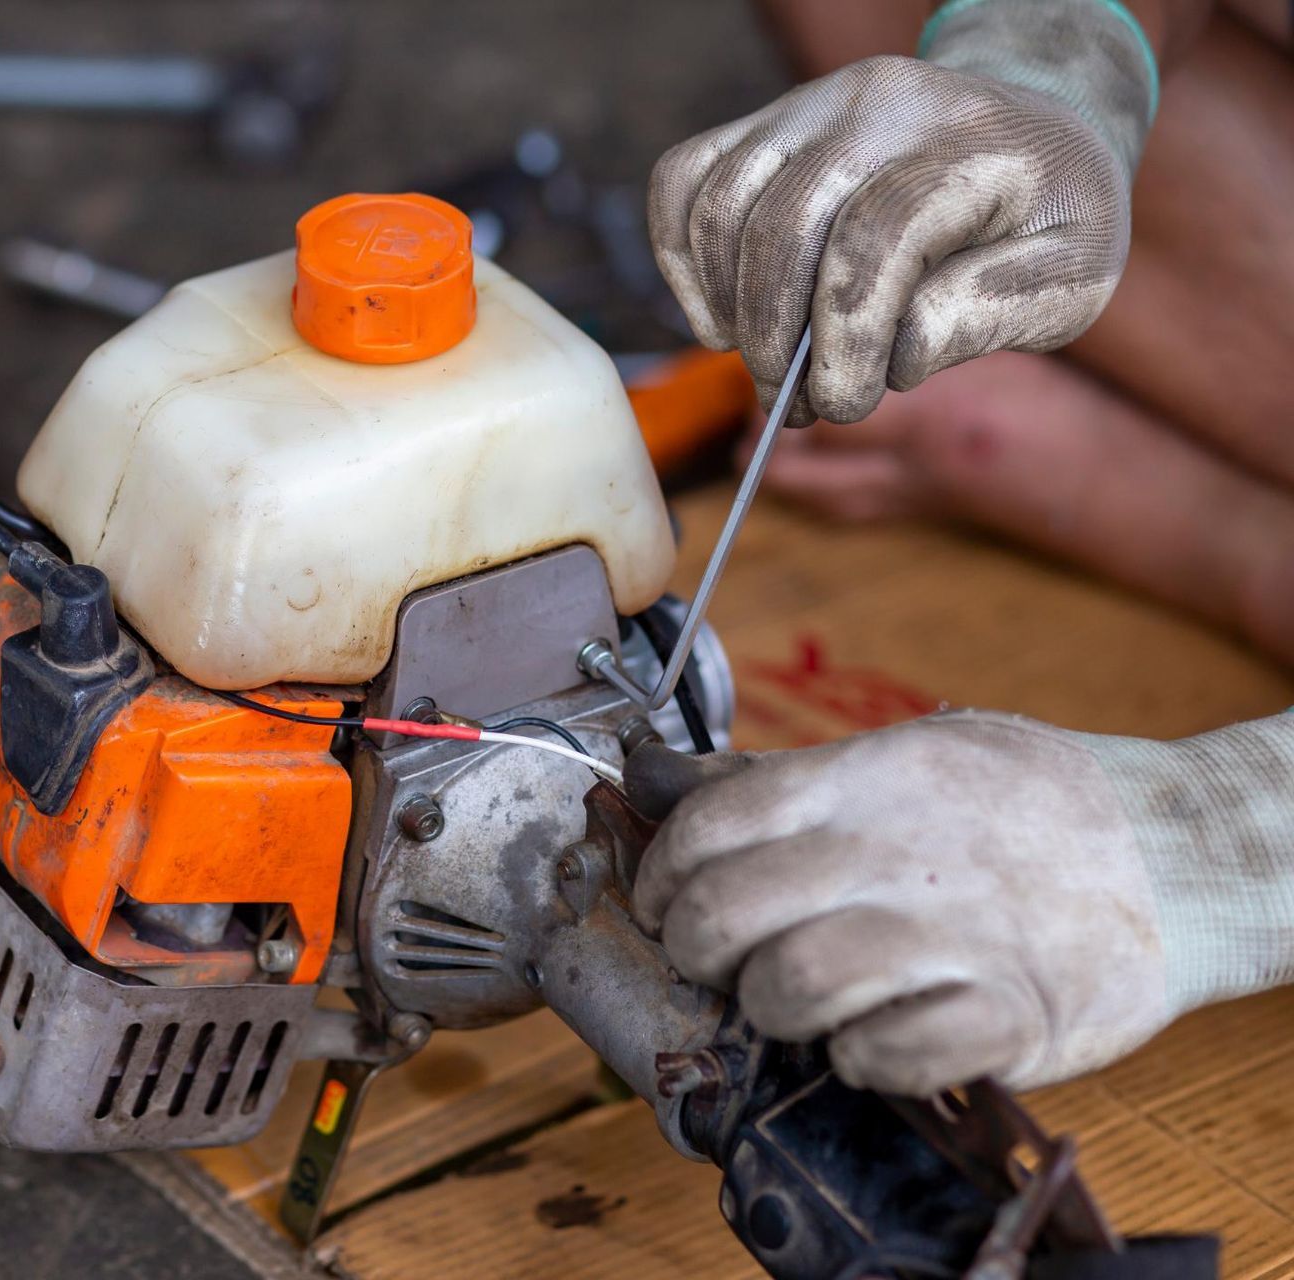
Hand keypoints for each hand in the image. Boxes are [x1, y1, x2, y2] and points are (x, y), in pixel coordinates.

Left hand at [631, 711, 1171, 1093]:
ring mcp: (957, 936)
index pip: (708, 821)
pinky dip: (859, 1060)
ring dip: (773, 1010)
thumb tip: (647, 778)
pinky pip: (886, 1057)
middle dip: (697, 951)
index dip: (662, 872)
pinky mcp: (1012, 1016)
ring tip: (800, 1001)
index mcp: (865, 780)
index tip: (664, 901)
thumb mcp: (901, 756)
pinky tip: (872, 1039)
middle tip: (720, 962)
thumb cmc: (1018, 804)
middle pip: (726, 912)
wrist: (1178, 853)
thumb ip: (773, 779)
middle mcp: (899, 853)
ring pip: (791, 987)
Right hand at [649, 53, 1134, 426]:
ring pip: (721, 208)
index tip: (842, 405)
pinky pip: (682, 183)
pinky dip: (680, 261)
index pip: (878, 234)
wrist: (1027, 130)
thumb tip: (894, 354)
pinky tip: (720, 316)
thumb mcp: (1072, 277)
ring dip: (727, 311)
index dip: (846, 337)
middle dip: (776, 339)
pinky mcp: (762, 124)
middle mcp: (881, 104)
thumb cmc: (1043, 218)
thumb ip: (990, 313)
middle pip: (784, 224)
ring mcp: (810, 105)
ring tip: (768, 368)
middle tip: (797, 405)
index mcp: (973, 143)